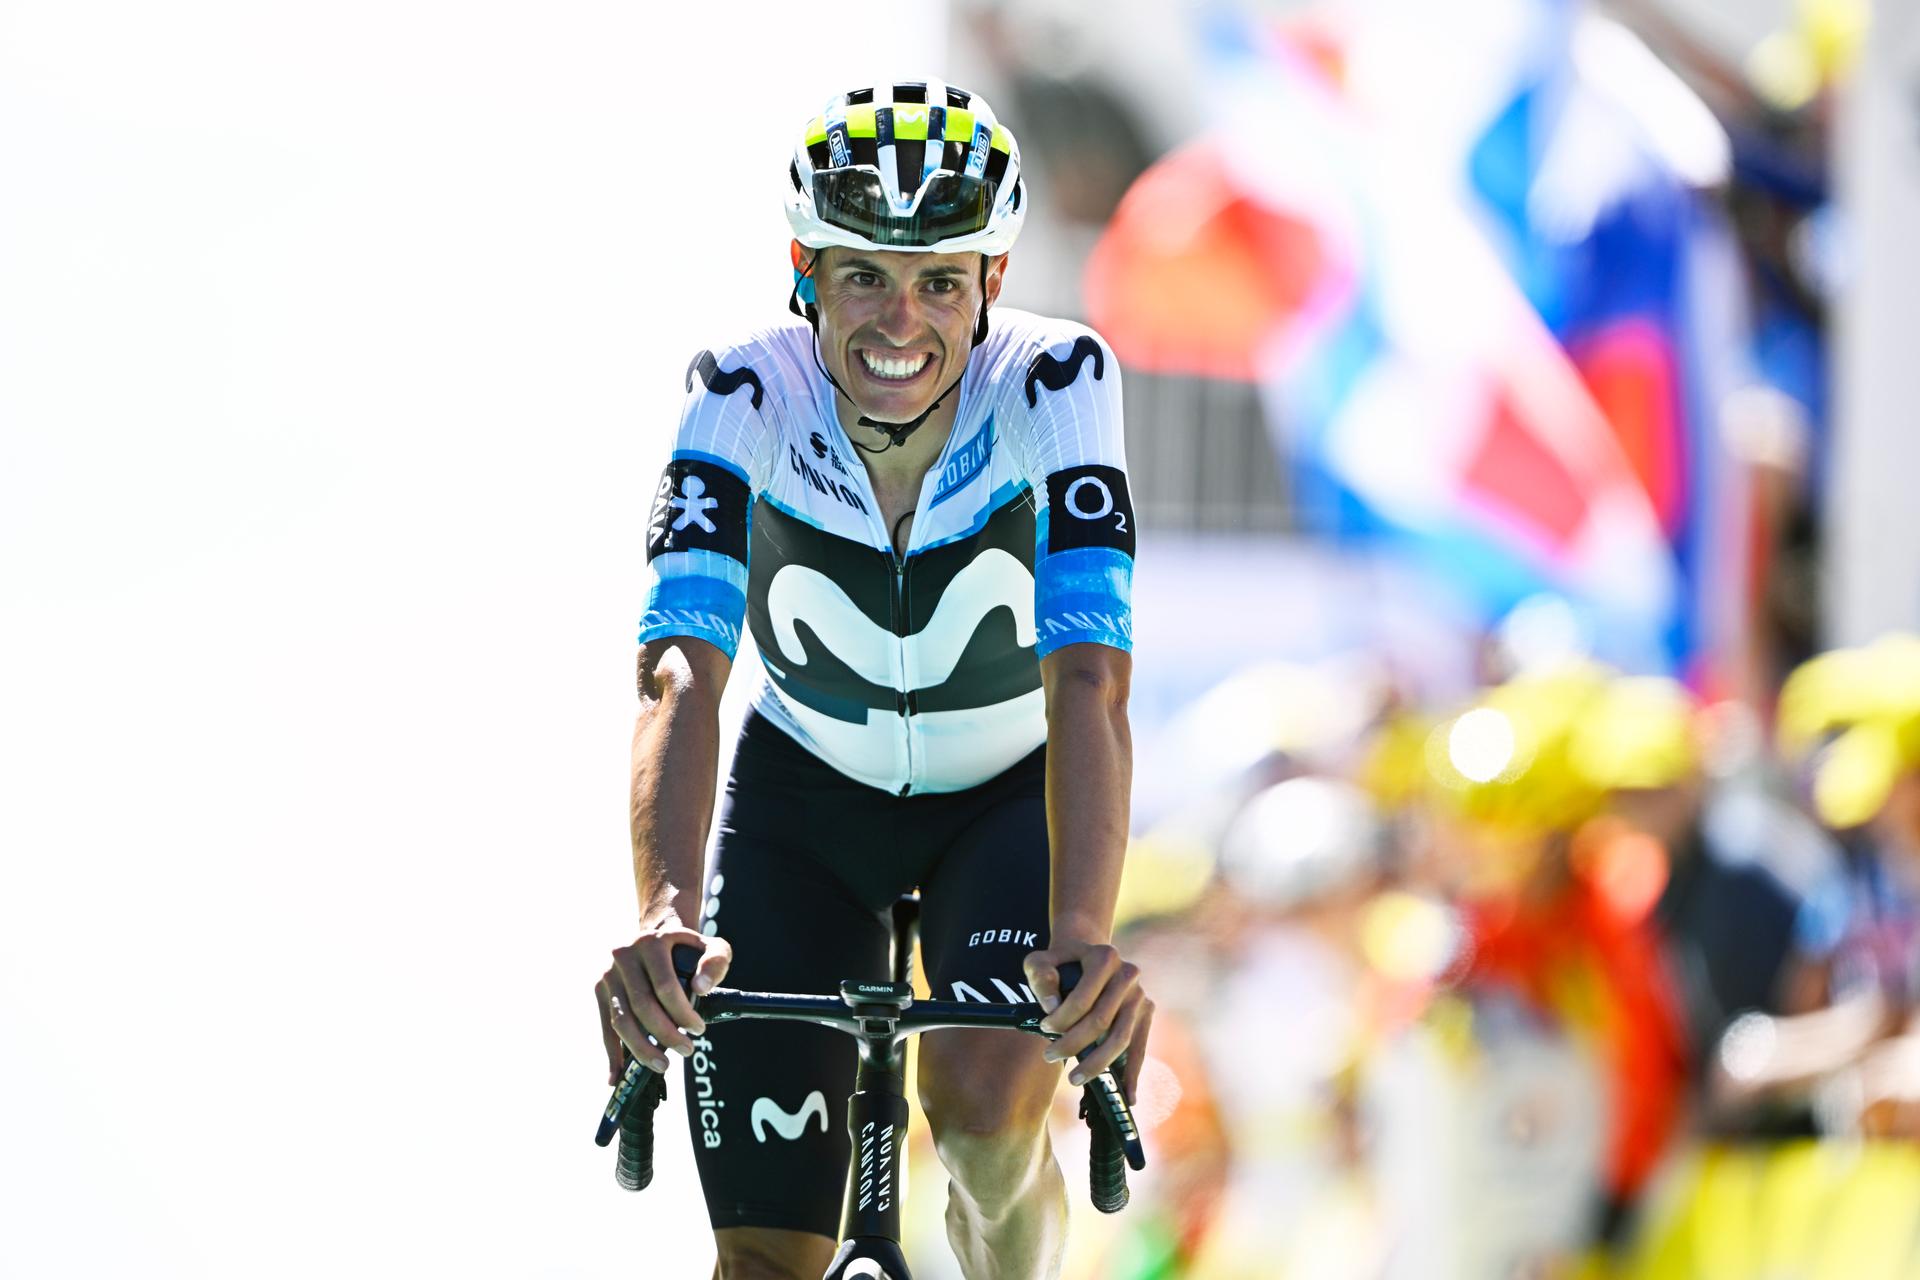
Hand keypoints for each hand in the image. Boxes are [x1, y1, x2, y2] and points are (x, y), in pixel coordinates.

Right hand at [595, 914, 730, 1081]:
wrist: (653, 939)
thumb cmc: (686, 949)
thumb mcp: (709, 945)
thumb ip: (716, 961)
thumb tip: (701, 988)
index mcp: (651, 942)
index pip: (665, 986)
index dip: (682, 1013)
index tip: (698, 1030)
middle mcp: (623, 955)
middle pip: (642, 1005)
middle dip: (665, 1034)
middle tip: (686, 1050)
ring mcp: (608, 974)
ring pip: (621, 1020)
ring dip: (641, 1048)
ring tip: (662, 1066)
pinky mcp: (599, 990)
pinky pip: (606, 1026)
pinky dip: (611, 1053)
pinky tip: (616, 1075)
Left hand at [1024, 939, 1152, 1102]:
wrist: (1087, 957)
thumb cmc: (1060, 963)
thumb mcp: (1040, 960)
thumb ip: (1041, 977)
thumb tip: (1051, 1008)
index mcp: (1104, 957)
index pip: (1083, 998)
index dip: (1062, 1019)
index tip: (1044, 1028)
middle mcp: (1128, 974)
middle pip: (1102, 1021)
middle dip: (1073, 1044)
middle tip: (1050, 1055)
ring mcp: (1140, 996)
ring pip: (1121, 1039)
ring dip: (1097, 1064)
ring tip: (1074, 1079)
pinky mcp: (1147, 1013)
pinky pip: (1139, 1047)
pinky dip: (1133, 1073)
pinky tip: (1128, 1096)